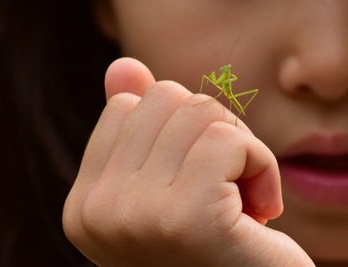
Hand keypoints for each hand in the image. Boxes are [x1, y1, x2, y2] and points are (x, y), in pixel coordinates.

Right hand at [63, 58, 314, 266]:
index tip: (194, 181)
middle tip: (225, 187)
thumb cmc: (215, 244)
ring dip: (239, 148)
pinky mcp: (187, 218)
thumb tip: (122, 65)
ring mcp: (136, 216)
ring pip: (199, 111)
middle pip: (164, 98)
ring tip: (241, 200)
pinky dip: (261, 164)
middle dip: (210, 131)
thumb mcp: (171, 182)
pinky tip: (262, 209)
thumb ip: (140, 126)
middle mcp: (97, 212)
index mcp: (86, 204)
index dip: (176, 132)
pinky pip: (229, 140)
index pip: (126, 105)